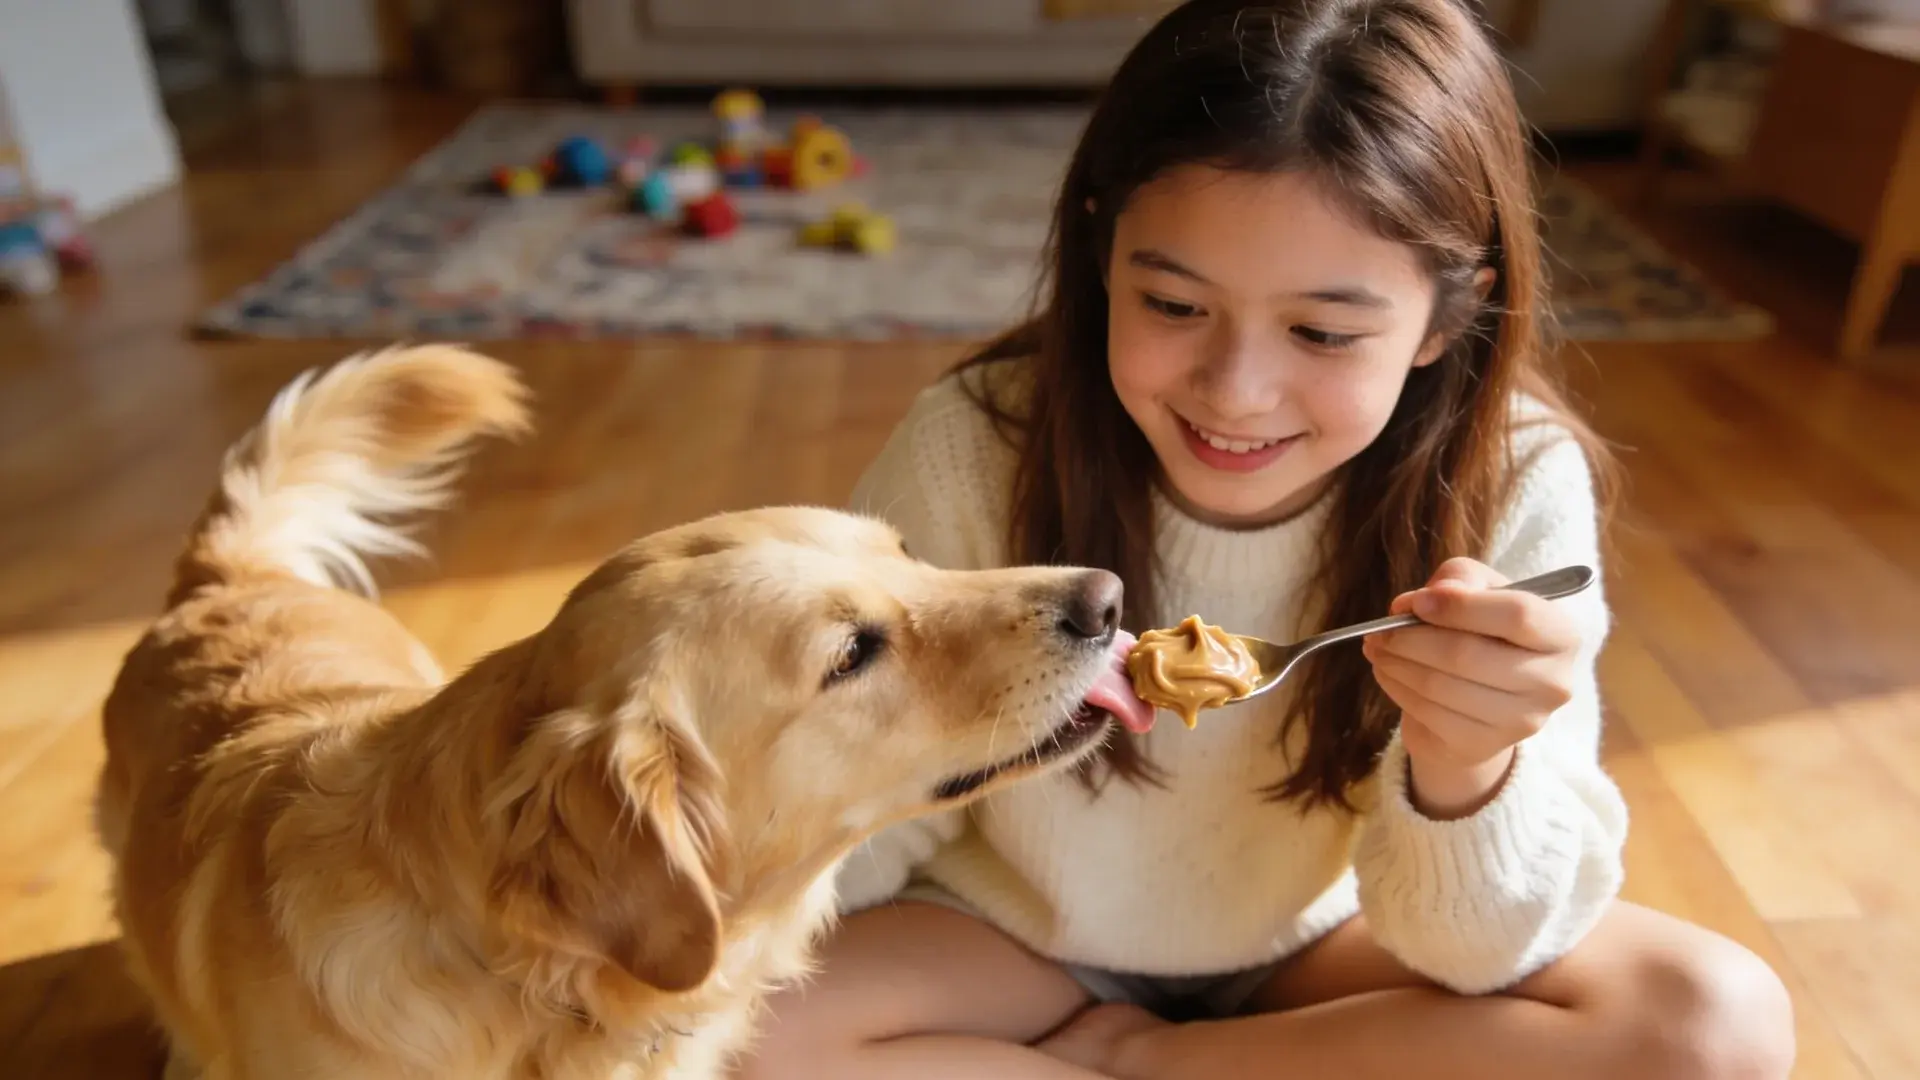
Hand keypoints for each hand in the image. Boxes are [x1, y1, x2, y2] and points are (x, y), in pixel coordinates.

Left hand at [1362, 557, 1582, 819]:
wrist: (1481, 698)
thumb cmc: (1482, 629)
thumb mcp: (1479, 589)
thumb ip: (1459, 579)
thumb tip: (1429, 598)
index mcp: (1561, 634)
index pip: (1519, 614)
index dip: (1460, 606)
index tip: (1417, 602)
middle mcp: (1552, 682)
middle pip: (1468, 654)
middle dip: (1411, 638)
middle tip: (1380, 629)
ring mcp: (1521, 721)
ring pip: (1440, 686)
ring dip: (1395, 662)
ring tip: (1377, 646)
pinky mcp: (1484, 745)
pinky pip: (1427, 713)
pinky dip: (1397, 687)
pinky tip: (1388, 671)